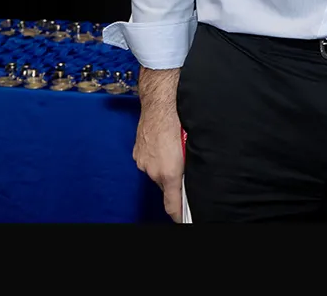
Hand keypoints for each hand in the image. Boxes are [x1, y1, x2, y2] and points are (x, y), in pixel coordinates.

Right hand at [133, 106, 185, 221]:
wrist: (160, 105)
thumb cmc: (178, 124)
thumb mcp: (189, 149)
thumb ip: (187, 169)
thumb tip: (187, 179)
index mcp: (169, 173)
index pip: (172, 204)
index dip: (177, 215)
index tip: (181, 219)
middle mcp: (153, 171)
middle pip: (165, 187)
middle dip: (173, 182)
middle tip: (181, 168)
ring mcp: (143, 162)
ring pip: (156, 173)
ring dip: (163, 168)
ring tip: (171, 151)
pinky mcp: (137, 154)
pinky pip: (148, 163)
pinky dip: (155, 158)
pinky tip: (162, 146)